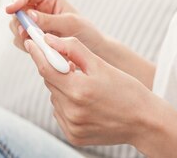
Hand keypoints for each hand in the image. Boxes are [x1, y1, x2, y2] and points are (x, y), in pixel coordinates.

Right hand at [5, 0, 105, 54]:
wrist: (93, 50)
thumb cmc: (85, 31)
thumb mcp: (70, 23)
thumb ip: (50, 20)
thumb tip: (30, 16)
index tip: (11, 9)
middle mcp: (38, 10)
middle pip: (17, 10)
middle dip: (18, 22)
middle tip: (25, 33)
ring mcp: (34, 25)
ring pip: (16, 26)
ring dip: (21, 35)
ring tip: (36, 44)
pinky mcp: (34, 39)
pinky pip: (21, 40)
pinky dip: (25, 45)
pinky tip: (38, 50)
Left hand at [22, 33, 154, 147]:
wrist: (144, 122)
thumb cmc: (126, 90)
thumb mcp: (101, 64)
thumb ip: (73, 49)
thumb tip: (49, 40)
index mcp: (78, 90)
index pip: (46, 68)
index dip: (37, 53)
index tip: (32, 42)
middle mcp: (71, 111)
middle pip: (50, 82)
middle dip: (56, 70)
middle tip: (71, 65)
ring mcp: (71, 126)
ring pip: (55, 97)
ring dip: (63, 88)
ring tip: (86, 87)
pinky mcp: (73, 136)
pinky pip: (60, 112)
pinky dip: (67, 104)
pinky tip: (86, 102)